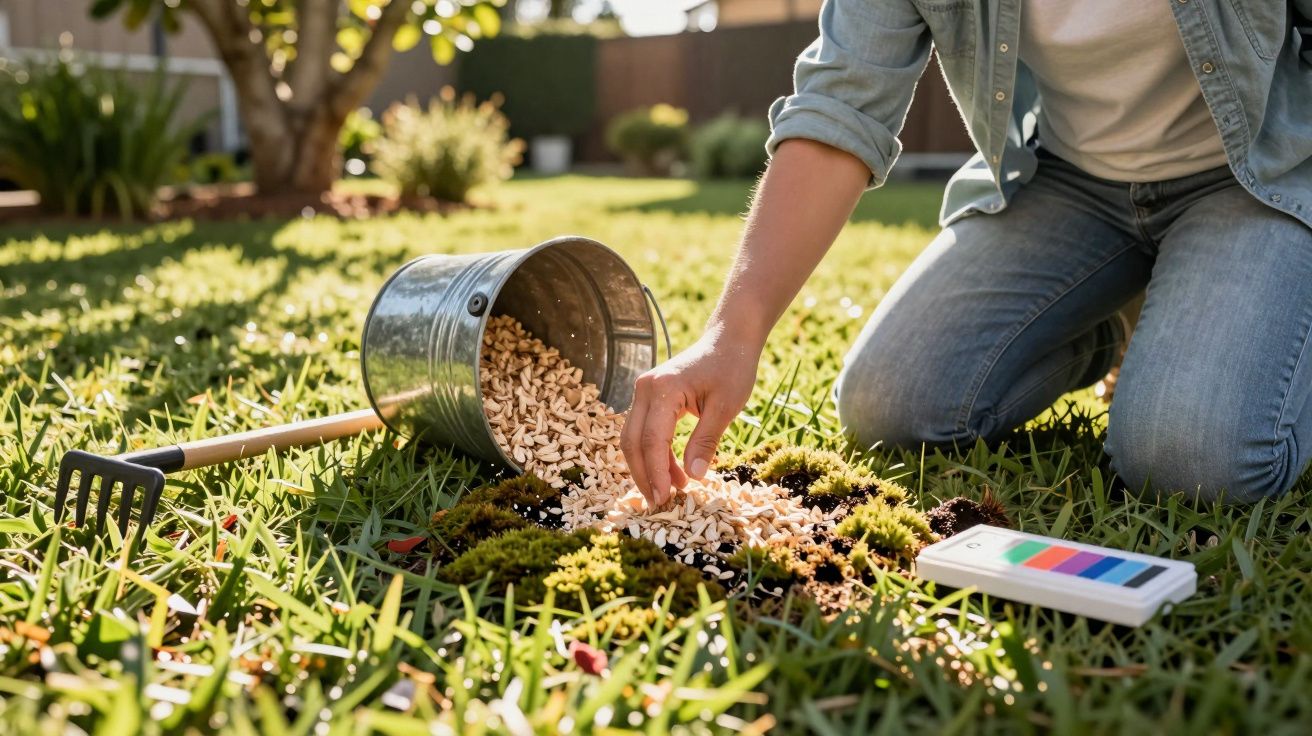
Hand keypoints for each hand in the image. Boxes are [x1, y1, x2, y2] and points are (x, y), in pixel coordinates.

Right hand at [620, 331, 760, 506]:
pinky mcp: (649, 396)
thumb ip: (706, 442)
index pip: (652, 440)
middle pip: (632, 441)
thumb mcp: (725, 408)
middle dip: (644, 475)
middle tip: (660, 504)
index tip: (665, 499)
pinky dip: (654, 454)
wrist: (728, 340)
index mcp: (663, 389)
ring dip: (648, 467)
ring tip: (672, 490)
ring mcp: (643, 391)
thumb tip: (694, 477)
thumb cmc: (731, 368)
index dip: (656, 473)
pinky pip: (643, 430)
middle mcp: (645, 388)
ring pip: (633, 438)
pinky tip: (673, 471)